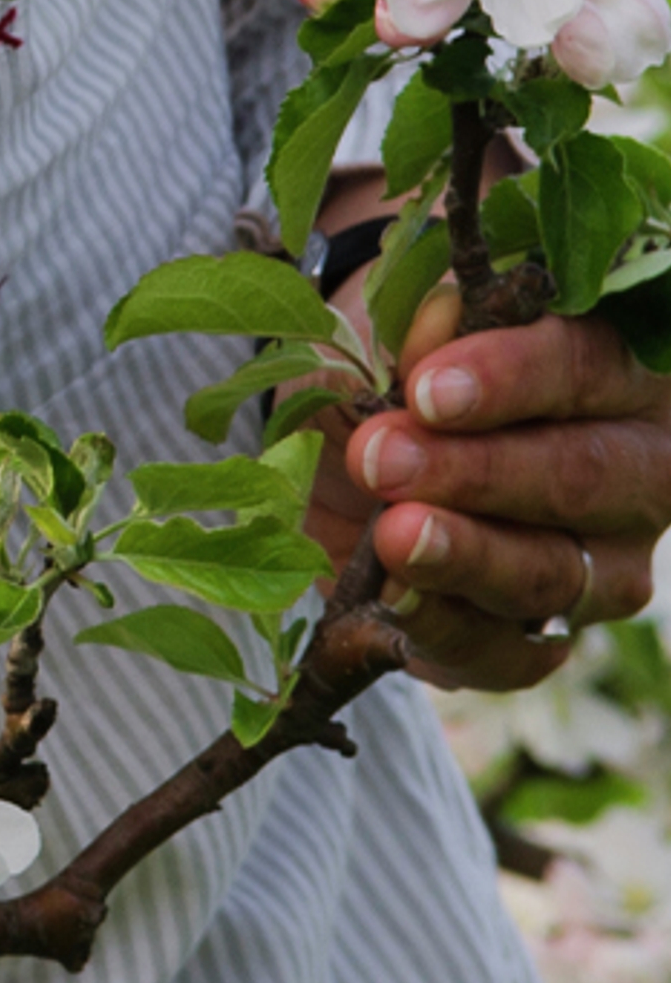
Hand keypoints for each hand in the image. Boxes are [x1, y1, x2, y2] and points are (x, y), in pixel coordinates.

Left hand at [305, 277, 670, 690]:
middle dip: (477, 471)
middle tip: (382, 460)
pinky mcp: (542, 637)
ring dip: (468, 555)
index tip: (427, 388)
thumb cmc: (394, 368)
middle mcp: (634, 473)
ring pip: (558, 572)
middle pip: (583, 476)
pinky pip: (517, 655)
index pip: (585, 366)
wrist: (348, 451)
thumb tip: (437, 334)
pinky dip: (453, 631)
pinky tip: (399, 601)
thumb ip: (420, 329)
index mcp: (616, 373)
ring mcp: (603, 565)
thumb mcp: (395, 327)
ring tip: (393, 534)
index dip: (510, 378)